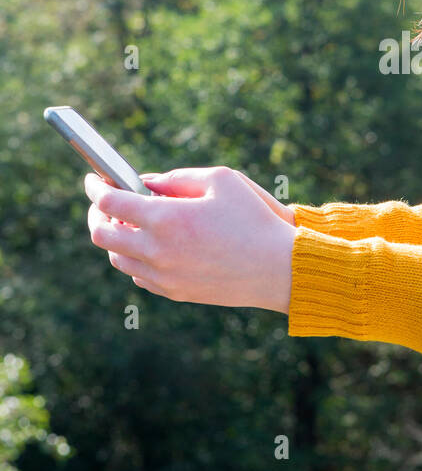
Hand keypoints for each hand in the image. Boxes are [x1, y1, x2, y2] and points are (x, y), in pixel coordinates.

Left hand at [84, 166, 296, 312]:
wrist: (277, 268)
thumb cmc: (254, 218)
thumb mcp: (222, 180)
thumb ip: (178, 178)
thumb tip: (146, 183)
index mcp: (167, 218)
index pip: (110, 202)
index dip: (96, 187)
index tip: (94, 179)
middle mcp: (158, 250)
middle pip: (102, 234)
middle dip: (96, 215)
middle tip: (103, 203)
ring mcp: (163, 275)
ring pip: (117, 258)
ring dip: (116, 237)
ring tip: (128, 222)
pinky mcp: (174, 292)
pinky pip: (138, 276)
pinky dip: (134, 258)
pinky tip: (149, 245)